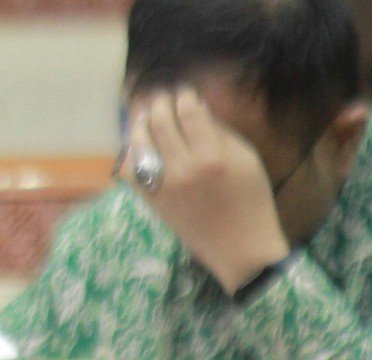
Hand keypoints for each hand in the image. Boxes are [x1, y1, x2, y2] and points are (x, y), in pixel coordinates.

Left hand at [122, 88, 290, 291]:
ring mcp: (163, 186)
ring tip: (145, 117)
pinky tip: (137, 147)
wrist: (238, 246)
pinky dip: (129, 155)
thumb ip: (220, 132)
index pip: (189, 113)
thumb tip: (196, 108)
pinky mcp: (151, 201)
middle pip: (161, 123)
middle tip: (161, 99)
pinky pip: (129, 172)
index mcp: (212, 155)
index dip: (183, 97)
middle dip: (159, 104)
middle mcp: (184, 169)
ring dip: (140, 125)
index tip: (184, 92)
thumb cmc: (251, 199)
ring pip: (139, 145)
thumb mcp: (246, 160)